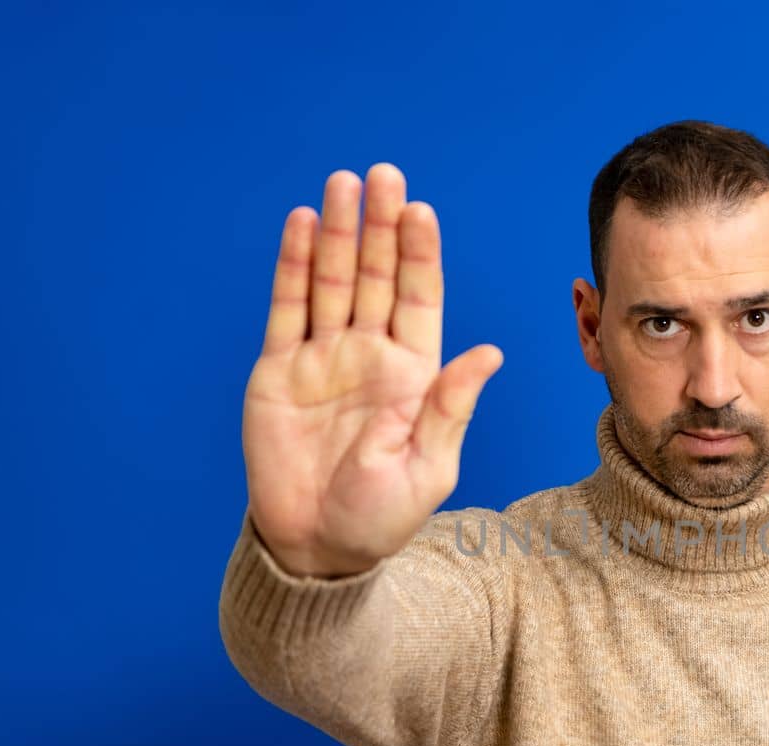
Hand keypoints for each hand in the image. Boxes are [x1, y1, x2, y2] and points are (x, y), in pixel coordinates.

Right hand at [240, 164, 502, 577]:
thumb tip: (489, 352)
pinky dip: (293, 266)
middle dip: (380, 227)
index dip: (419, 255)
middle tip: (383, 175)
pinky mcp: (279, 371)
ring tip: (341, 185)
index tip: (421, 212)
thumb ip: (450, 406)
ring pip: (332, 282)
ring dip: (337, 233)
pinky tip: (302, 224)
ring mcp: (323, 358)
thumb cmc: (381, 516)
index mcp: (414, 373)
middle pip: (376, 276)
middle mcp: (370, 355)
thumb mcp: (428, 467)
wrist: (317, 547)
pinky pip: (288, 309)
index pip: (418, 299)